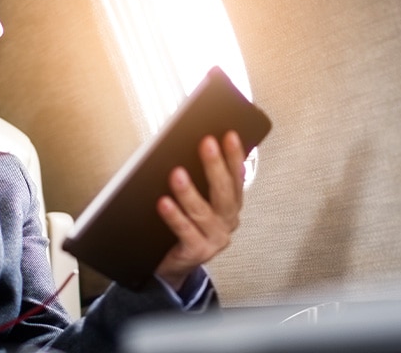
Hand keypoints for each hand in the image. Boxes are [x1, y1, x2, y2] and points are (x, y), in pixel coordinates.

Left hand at [155, 130, 245, 290]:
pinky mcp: (197, 252)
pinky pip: (185, 231)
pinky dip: (175, 216)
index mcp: (230, 206)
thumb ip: (197, 180)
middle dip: (215, 166)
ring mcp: (214, 239)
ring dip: (190, 191)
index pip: (236, 177)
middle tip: (206, 143)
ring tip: (177, 173)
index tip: (229, 135)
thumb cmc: (182, 226)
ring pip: (203, 212)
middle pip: (224, 192)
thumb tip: (185, 150)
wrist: (171, 264)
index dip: (235, 156)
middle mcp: (227, 222)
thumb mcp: (194, 201)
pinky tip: (164, 202)